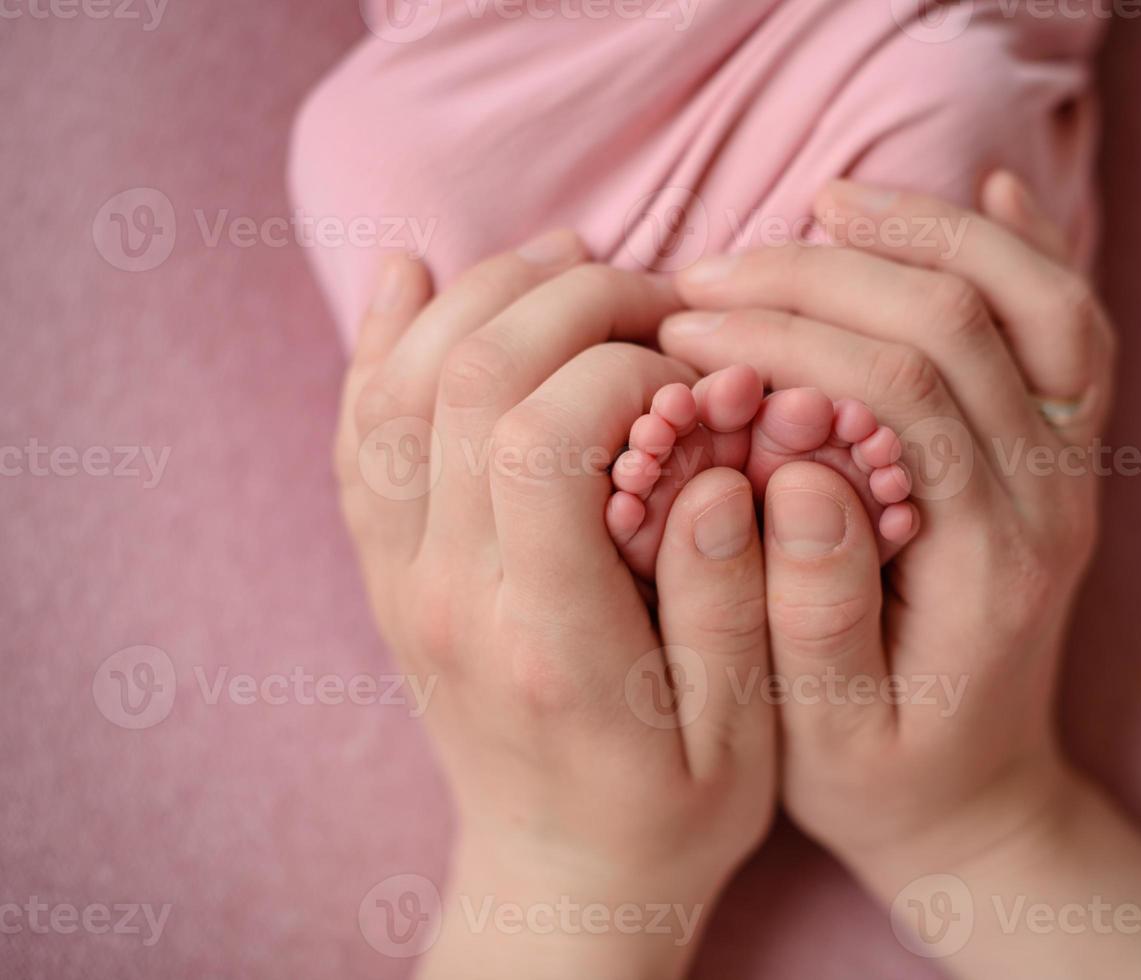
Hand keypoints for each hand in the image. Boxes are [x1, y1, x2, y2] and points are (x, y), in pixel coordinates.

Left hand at [335, 234, 774, 977]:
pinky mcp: (387, 569)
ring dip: (480, 294)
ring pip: (398, 386)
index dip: (624, 365)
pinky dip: (380, 340)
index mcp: (546, 637)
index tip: (696, 374)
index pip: (542, 435)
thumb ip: (729, 598)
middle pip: (465, 380)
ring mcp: (401, 579)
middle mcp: (450, 595)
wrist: (556, 876)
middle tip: (655, 297)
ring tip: (571, 260)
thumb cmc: (669, 811)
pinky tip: (415, 276)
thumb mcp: (743, 731)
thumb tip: (704, 470)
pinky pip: (357, 431)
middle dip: (568, 300)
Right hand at [660, 176, 1140, 975]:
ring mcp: (1070, 468)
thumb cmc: (888, 774)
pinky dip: (1032, 252)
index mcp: (988, 556)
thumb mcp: (828, 734)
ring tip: (824, 203)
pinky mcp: (1065, 456)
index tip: (685, 331)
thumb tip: (798, 472)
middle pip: (962, 320)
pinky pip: (1076, 331)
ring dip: (932, 234)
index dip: (787, 337)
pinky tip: (988, 192)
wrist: (982, 802)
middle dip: (825, 274)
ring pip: (1040, 302)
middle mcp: (1050, 496)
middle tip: (711, 274)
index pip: (900, 387)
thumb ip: (814, 611)